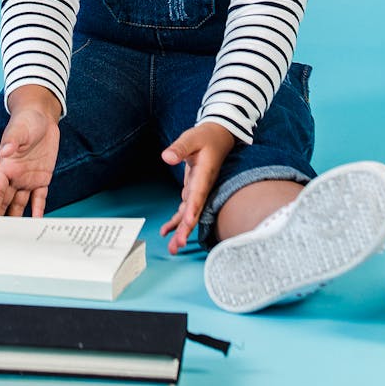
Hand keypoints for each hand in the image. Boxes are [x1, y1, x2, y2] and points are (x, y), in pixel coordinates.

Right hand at [0, 88, 60, 217]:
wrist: (42, 117)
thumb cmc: (26, 121)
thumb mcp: (18, 129)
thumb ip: (12, 140)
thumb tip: (6, 150)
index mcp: (5, 166)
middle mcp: (14, 176)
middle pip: (6, 201)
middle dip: (1, 218)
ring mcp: (28, 179)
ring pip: (20, 204)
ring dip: (18, 218)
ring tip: (16, 236)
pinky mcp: (42, 178)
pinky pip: (39, 197)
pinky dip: (38, 209)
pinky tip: (37, 222)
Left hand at [160, 122, 234, 254]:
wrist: (218, 137)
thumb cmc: (205, 137)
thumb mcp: (192, 138)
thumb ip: (180, 148)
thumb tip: (166, 157)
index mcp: (204, 174)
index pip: (198, 194)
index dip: (193, 209)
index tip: (187, 223)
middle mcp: (203, 186)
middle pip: (195, 211)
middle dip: (186, 229)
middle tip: (178, 245)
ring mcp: (199, 190)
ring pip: (190, 214)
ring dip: (181, 230)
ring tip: (172, 248)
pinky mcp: (194, 190)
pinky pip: (185, 209)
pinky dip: (177, 220)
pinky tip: (166, 231)